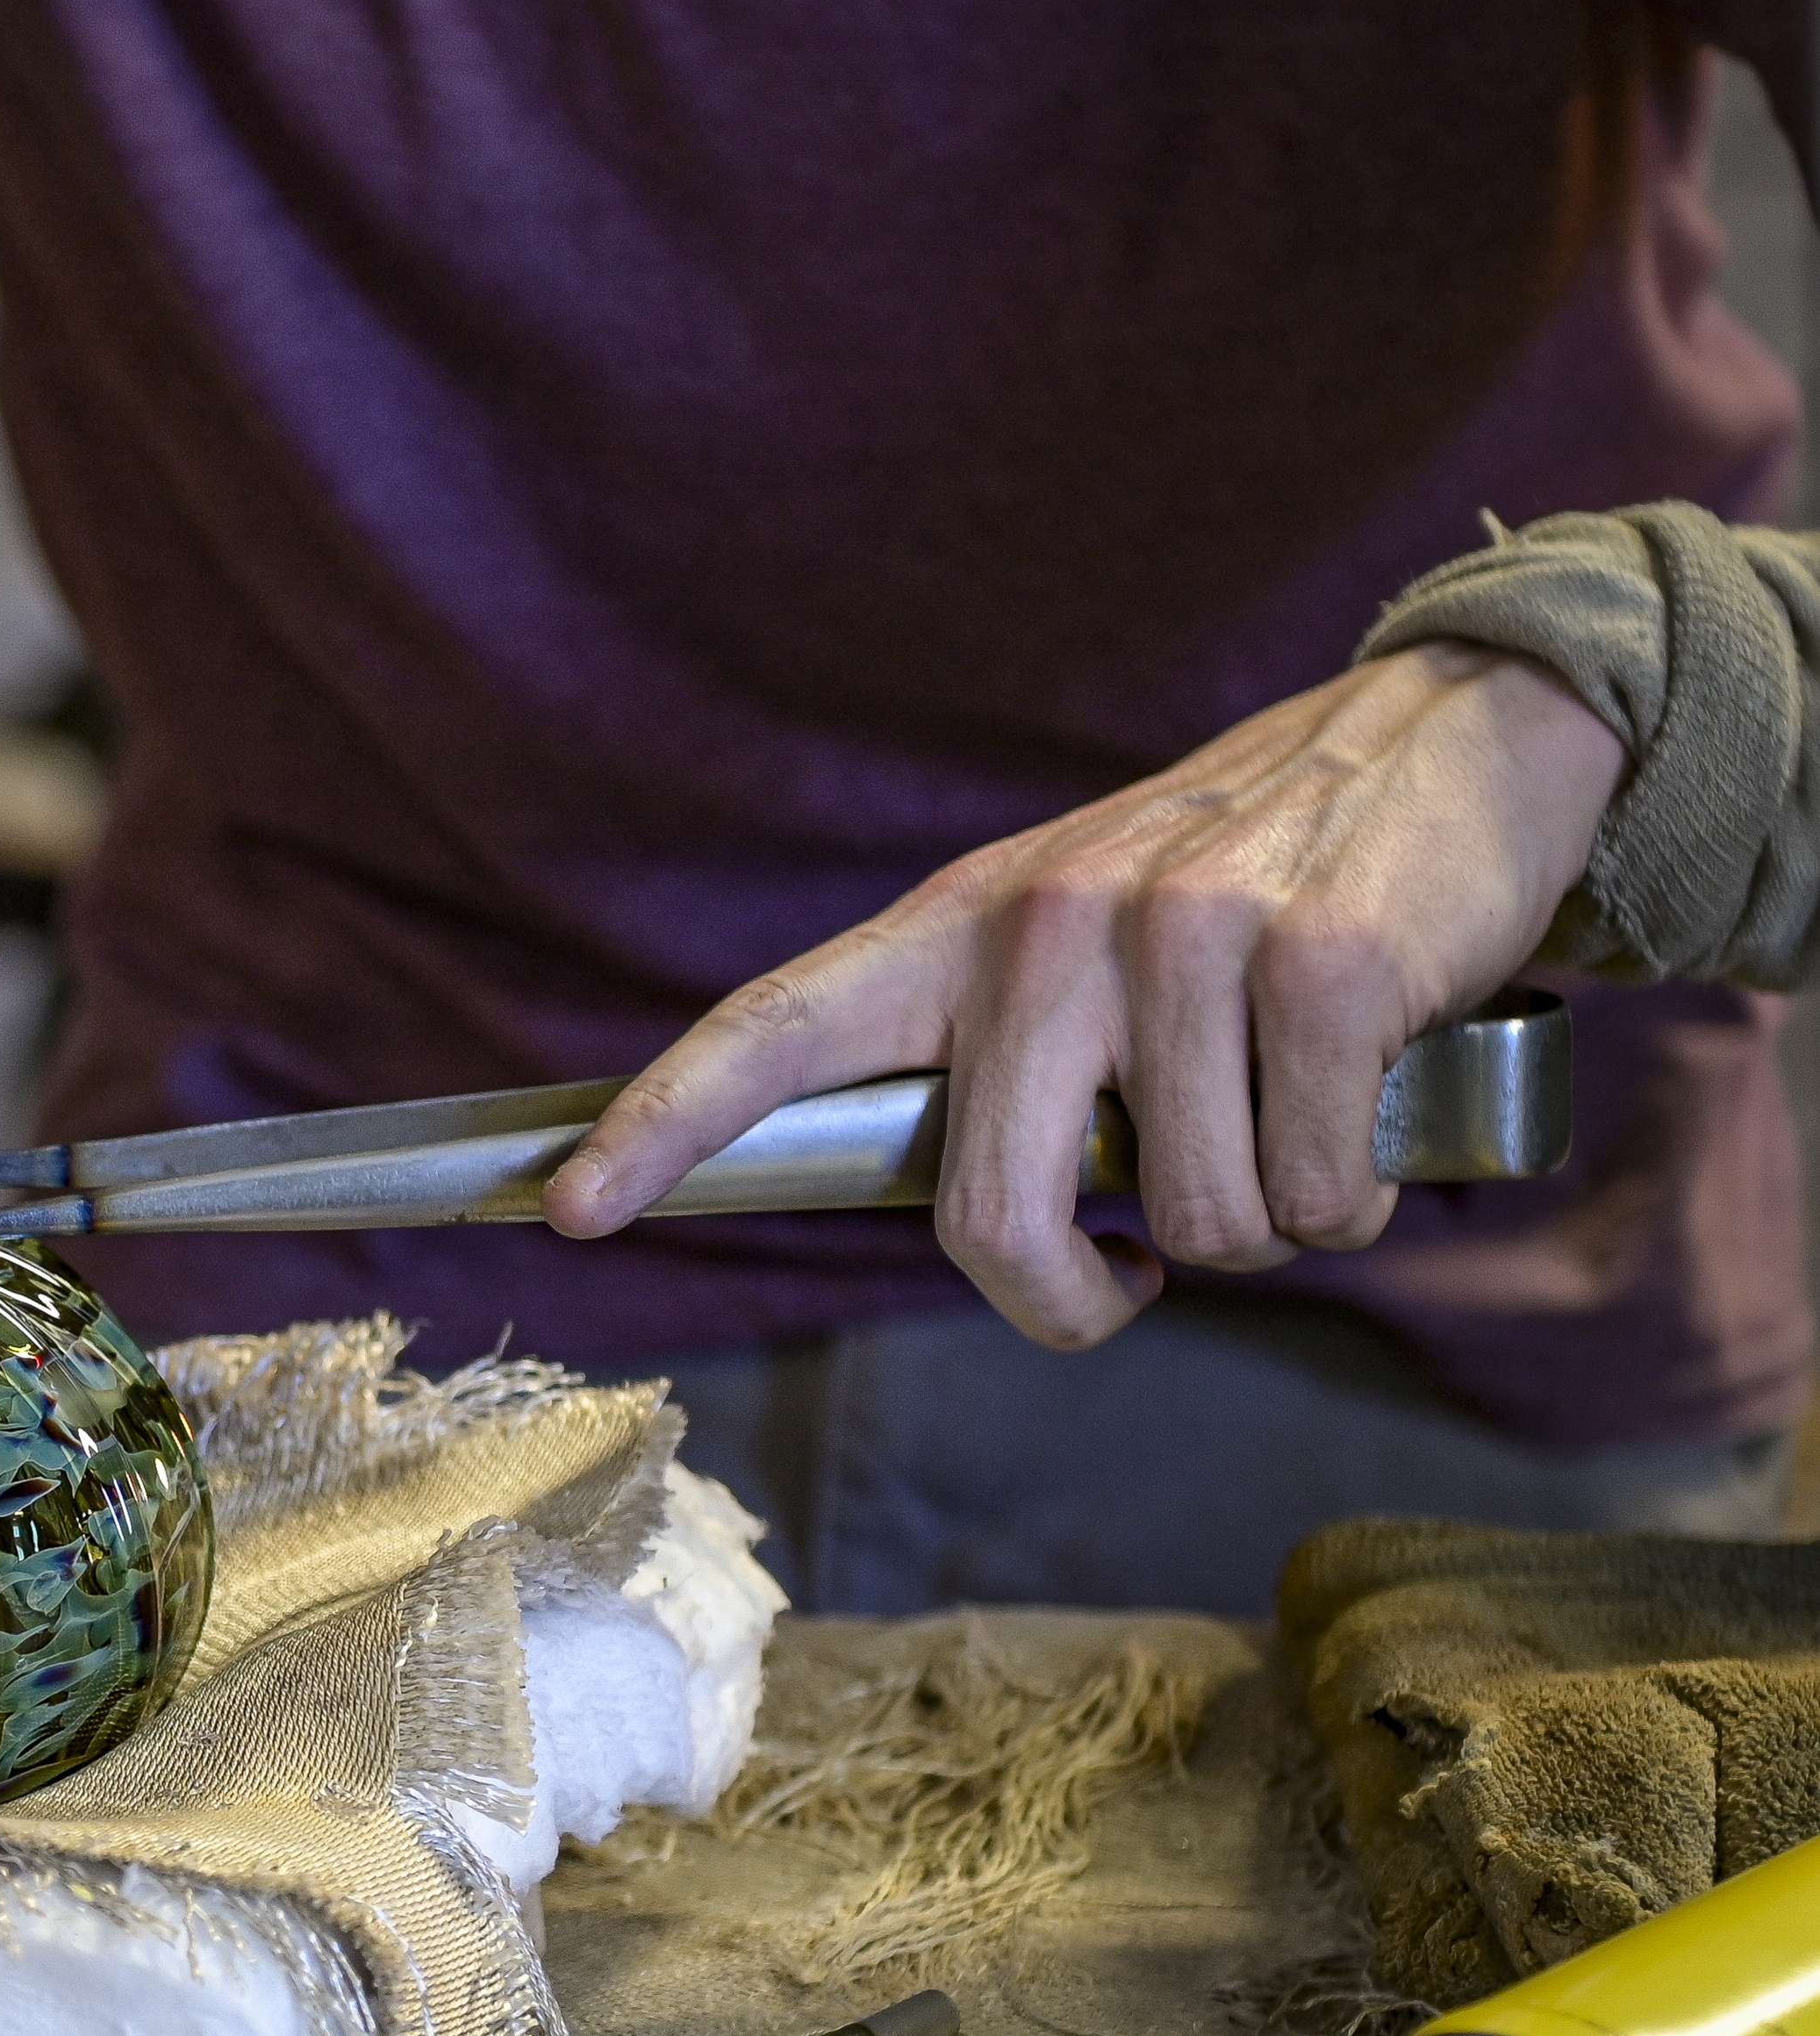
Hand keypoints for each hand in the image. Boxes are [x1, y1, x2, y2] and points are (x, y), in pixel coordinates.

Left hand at [542, 643, 1627, 1348]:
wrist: (1460, 737)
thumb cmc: (1256, 880)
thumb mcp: (1082, 935)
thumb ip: (1002, 1059)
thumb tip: (987, 1233)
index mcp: (957, 928)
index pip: (771, 1028)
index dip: (660, 1124)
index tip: (574, 1210)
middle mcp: (1043, 929)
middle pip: (989, 1217)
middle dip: (1068, 1299)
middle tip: (1129, 1278)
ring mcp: (1177, 941)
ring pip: (1188, 1229)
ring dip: (1258, 1223)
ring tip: (1282, 1119)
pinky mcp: (1315, 971)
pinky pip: (1307, 1193)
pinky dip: (1347, 1194)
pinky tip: (1358, 1105)